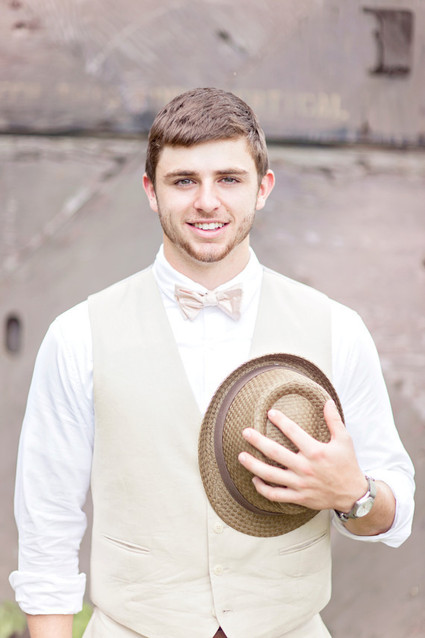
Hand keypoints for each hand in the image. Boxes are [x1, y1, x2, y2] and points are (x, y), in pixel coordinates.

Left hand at [238, 400, 367, 512]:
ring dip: (253, 465)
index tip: (270, 413)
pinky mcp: (298, 497)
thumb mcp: (344, 440)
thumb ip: (334, 420)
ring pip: (270, 475)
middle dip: (258, 441)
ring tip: (241, 456)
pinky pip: (275, 494)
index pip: (293, 432)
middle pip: (275, 453)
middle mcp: (305, 467)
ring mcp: (300, 484)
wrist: (352, 494)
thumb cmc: (347, 464)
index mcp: (315, 451)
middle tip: (245, 432)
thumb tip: (327, 401)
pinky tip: (254, 479)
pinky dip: (262, 489)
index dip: (280, 420)